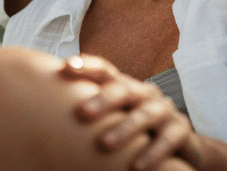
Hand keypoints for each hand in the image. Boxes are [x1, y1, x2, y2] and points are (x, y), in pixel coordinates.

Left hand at [60, 55, 192, 169]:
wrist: (181, 143)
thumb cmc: (136, 128)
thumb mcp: (116, 114)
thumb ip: (92, 109)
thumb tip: (45, 111)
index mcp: (125, 86)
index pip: (105, 70)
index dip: (87, 66)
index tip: (65, 67)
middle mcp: (144, 93)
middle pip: (124, 89)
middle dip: (103, 100)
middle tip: (82, 113)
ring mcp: (164, 109)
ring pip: (146, 114)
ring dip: (125, 129)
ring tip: (105, 145)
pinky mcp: (181, 129)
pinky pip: (169, 139)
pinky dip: (154, 152)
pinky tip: (137, 166)